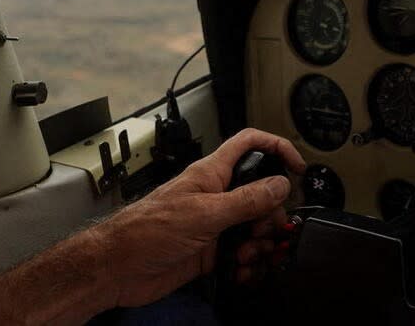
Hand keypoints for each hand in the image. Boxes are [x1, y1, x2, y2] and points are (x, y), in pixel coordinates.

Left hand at [93, 128, 305, 307]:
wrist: (118, 269)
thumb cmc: (145, 231)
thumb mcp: (205, 213)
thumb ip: (246, 199)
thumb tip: (279, 185)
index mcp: (212, 174)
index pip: (249, 144)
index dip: (275, 147)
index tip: (296, 166)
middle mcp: (216, 196)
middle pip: (261, 193)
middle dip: (272, 213)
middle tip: (268, 229)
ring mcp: (215, 224)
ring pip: (254, 226)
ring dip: (261, 243)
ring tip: (249, 255)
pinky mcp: (212, 251)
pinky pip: (242, 254)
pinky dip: (249, 264)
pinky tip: (242, 270)